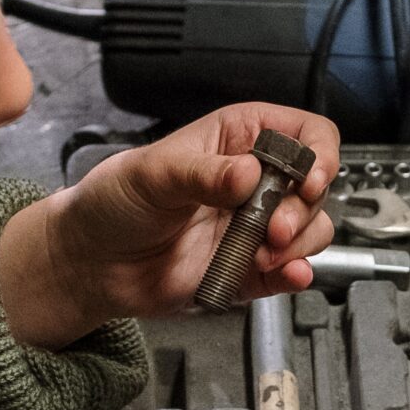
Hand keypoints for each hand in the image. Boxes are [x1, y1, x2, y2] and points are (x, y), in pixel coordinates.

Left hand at [0, 103, 342, 342]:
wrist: (91, 264)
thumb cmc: (113, 202)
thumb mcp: (153, 174)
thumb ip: (203, 173)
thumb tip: (248, 173)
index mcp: (237, 140)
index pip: (304, 133)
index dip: (318, 153)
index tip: (308, 179)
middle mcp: (254, 181)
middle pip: (315, 186)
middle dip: (304, 208)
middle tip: (274, 227)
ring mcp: (254, 227)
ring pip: (310, 230)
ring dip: (300, 243)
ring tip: (267, 252)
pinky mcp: (249, 269)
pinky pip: (288, 272)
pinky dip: (294, 275)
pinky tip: (287, 275)